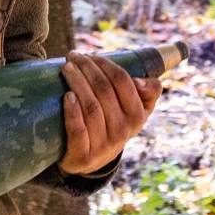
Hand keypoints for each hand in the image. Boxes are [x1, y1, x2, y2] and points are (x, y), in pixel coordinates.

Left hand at [57, 52, 161, 175]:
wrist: (90, 159)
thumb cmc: (112, 123)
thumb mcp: (135, 110)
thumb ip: (149, 91)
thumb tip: (139, 81)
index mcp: (137, 116)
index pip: (123, 81)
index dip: (105, 64)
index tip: (89, 55)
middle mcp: (123, 131)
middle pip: (104, 91)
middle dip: (87, 68)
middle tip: (72, 56)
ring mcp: (103, 145)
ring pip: (91, 107)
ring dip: (77, 83)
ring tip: (66, 69)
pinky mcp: (83, 156)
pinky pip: (78, 130)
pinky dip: (72, 111)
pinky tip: (66, 96)